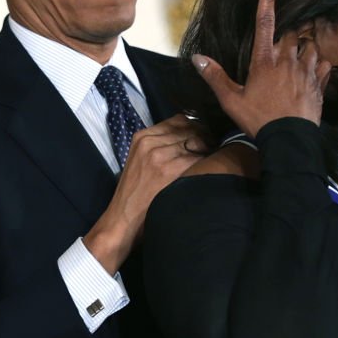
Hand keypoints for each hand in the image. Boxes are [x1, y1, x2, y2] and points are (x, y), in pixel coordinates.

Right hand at [84, 114, 207, 273]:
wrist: (123, 218)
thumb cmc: (135, 192)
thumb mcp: (141, 160)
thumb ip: (160, 145)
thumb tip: (189, 138)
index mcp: (142, 136)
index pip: (178, 120)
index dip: (195, 127)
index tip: (204, 138)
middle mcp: (150, 141)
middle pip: (190, 129)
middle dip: (205, 137)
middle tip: (213, 149)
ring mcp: (160, 154)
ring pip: (196, 141)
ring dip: (208, 149)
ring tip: (212, 159)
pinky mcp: (169, 169)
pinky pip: (197, 158)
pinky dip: (206, 162)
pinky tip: (208, 170)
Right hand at [191, 0, 331, 136]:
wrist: (289, 142)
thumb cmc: (258, 120)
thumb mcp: (231, 100)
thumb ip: (215, 76)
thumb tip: (197, 57)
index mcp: (264, 60)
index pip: (265, 21)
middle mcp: (287, 60)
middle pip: (291, 32)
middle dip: (289, 30)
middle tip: (282, 40)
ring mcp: (306, 71)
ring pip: (310, 46)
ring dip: (305, 46)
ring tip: (297, 56)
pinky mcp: (319, 85)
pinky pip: (325, 65)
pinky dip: (320, 64)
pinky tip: (315, 69)